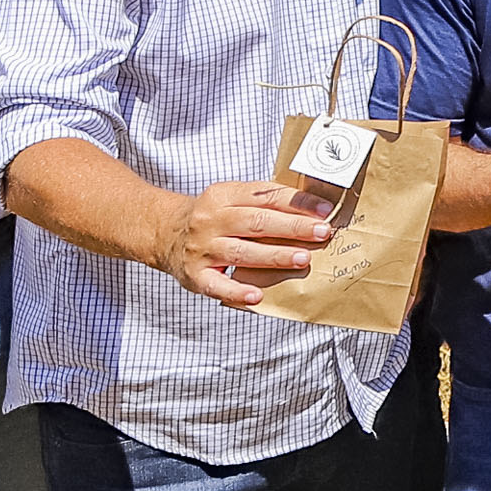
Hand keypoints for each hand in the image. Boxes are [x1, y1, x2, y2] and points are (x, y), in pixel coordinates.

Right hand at [160, 180, 329, 311]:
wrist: (165, 234)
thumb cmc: (213, 217)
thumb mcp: (232, 198)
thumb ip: (265, 201)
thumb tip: (312, 207)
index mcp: (223, 195)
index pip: (265, 196)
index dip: (297, 203)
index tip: (325, 211)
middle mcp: (211, 220)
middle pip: (257, 222)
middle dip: (293, 227)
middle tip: (321, 233)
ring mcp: (201, 248)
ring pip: (242, 252)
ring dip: (275, 256)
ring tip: (302, 258)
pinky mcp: (195, 275)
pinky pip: (217, 285)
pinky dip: (237, 291)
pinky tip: (257, 295)